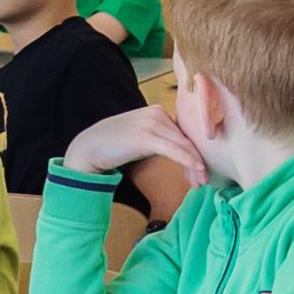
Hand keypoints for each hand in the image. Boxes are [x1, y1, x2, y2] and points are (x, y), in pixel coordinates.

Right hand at [64, 106, 204, 183]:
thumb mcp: (142, 138)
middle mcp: (157, 113)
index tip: (200, 171)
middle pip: (186, 139)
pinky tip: (197, 168)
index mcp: (157, 112)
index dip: (194, 152)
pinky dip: (188, 159)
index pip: (183, 133)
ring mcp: (151, 123)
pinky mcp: (146, 136)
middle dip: (197, 161)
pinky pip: (173, 149)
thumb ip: (160, 140)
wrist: (90, 147)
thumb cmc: (115, 146)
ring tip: (201, 181)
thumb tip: (181, 154)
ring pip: (183, 145)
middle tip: (204, 180)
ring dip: (195, 164)